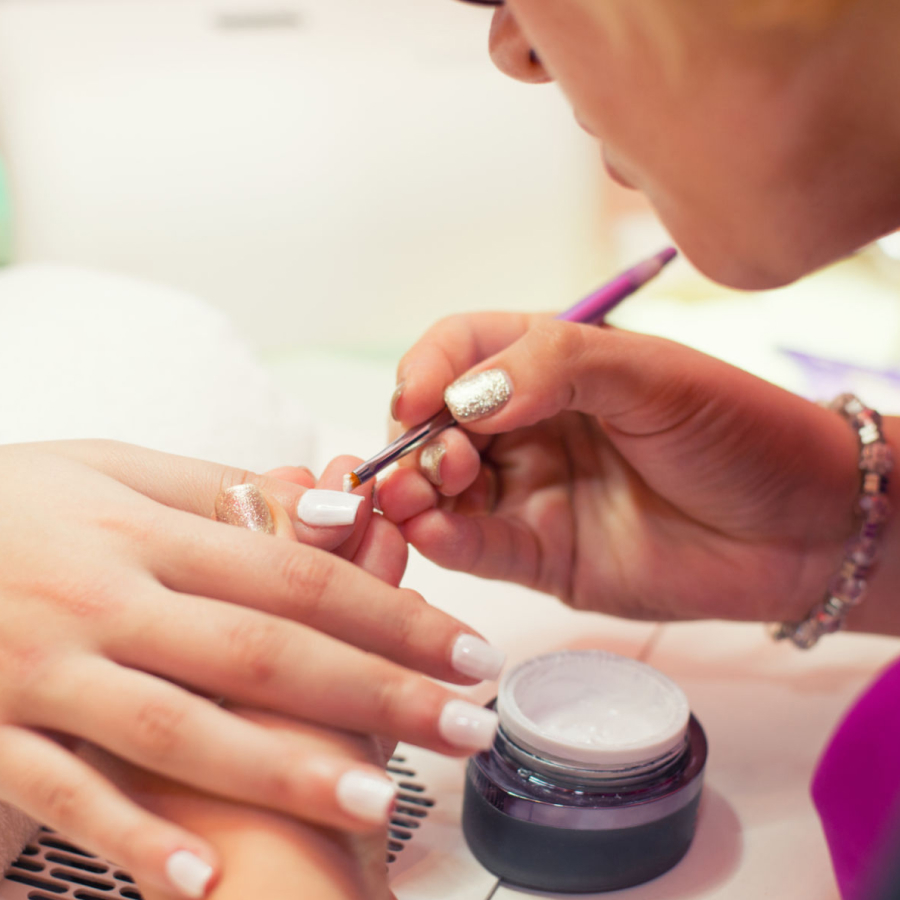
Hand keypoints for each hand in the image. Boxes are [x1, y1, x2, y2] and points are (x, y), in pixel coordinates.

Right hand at [0, 440, 501, 896]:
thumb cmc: (15, 501)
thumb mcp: (110, 468)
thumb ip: (218, 489)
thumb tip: (329, 503)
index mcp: (143, 531)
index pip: (295, 575)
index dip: (391, 613)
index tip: (467, 649)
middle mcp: (104, 599)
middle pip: (263, 651)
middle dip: (376, 694)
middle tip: (468, 726)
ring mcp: (43, 670)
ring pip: (180, 728)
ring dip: (284, 771)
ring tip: (380, 801)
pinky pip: (63, 792)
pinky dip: (130, 836)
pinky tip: (202, 880)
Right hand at [378, 312, 865, 623]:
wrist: (803, 528)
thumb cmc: (740, 431)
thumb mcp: (654, 375)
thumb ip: (557, 369)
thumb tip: (465, 395)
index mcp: (551, 365)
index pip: (461, 350)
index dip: (428, 369)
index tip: (416, 397)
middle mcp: (529, 427)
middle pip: (439, 424)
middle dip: (419, 438)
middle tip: (436, 459)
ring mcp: (531, 492)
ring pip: (445, 490)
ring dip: (417, 490)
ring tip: (415, 494)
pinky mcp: (540, 556)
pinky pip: (476, 547)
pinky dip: (444, 539)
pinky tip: (433, 531)